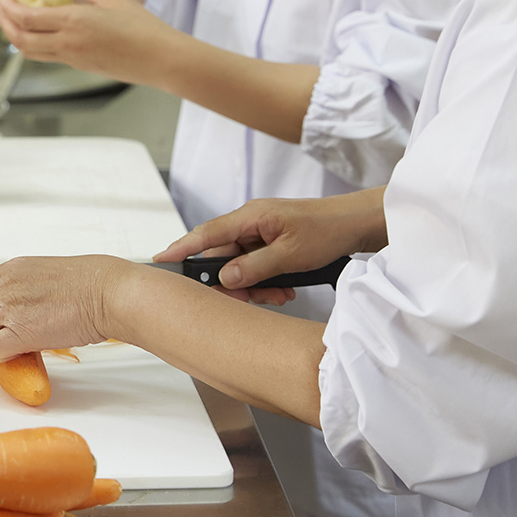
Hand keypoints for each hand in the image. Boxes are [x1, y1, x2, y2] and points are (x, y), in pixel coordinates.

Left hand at [0, 0, 188, 85]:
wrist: (160, 60)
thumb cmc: (143, 28)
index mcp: (75, 23)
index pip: (28, 17)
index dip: (7, 7)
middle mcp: (69, 44)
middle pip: (21, 40)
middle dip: (4, 24)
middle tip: (0, 8)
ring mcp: (73, 59)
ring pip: (31, 52)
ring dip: (16, 37)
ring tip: (14, 20)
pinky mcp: (79, 66)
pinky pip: (48, 56)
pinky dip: (35, 43)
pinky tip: (39, 30)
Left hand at [0, 255, 130, 361]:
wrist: (108, 292)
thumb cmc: (89, 285)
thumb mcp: (44, 274)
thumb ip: (22, 288)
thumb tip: (14, 309)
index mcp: (10, 270)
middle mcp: (4, 285)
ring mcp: (10, 307)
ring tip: (5, 347)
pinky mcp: (21, 332)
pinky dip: (2, 357)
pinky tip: (21, 353)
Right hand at [154, 190, 387, 292]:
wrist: (356, 223)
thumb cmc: (327, 230)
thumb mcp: (290, 254)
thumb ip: (254, 267)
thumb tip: (225, 279)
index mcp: (250, 217)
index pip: (207, 233)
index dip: (182, 248)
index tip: (160, 260)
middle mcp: (250, 222)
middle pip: (222, 255)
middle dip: (232, 282)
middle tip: (248, 300)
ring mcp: (259, 231)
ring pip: (239, 264)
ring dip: (253, 284)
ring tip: (277, 295)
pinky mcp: (269, 241)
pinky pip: (255, 263)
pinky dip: (264, 280)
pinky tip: (282, 289)